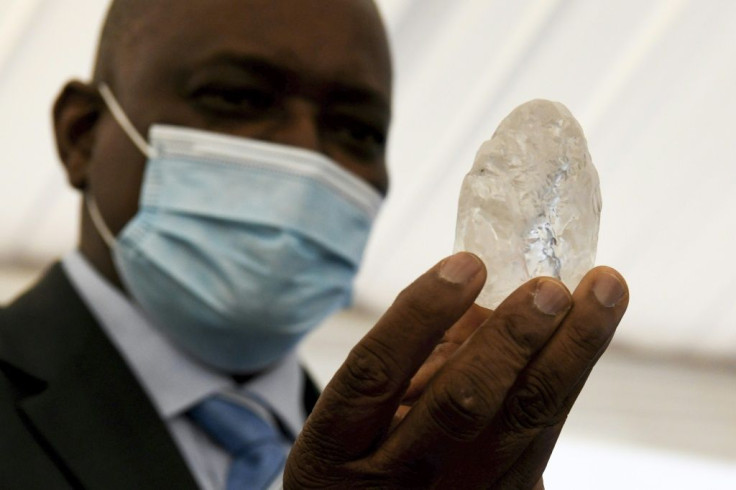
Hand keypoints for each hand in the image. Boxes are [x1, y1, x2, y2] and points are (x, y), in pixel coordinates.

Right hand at [285, 252, 628, 488]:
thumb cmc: (360, 454)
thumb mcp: (356, 411)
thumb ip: (410, 353)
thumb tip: (476, 283)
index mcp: (337, 446)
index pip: (376, 373)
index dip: (420, 314)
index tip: (467, 264)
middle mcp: (392, 482)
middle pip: (459, 406)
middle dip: (511, 340)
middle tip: (550, 286)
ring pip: (521, 429)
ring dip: (568, 355)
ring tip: (601, 294)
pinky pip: (542, 444)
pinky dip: (566, 383)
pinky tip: (585, 338)